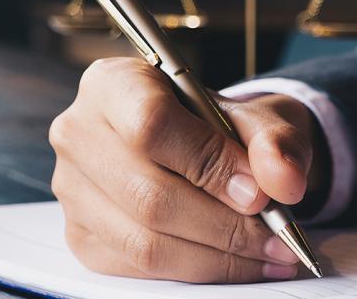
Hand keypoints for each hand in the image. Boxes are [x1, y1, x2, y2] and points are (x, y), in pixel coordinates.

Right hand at [49, 58, 321, 282]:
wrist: (200, 147)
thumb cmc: (219, 128)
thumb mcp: (255, 119)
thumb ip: (275, 142)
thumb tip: (284, 181)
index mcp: (113, 84)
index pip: (151, 125)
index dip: (209, 164)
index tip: (258, 193)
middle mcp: (79, 133)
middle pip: (149, 196)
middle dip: (225, 226)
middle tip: (275, 236)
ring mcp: (72, 189)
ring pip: (145, 241)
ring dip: (217, 258)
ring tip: (267, 253)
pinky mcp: (80, 235)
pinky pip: (139, 268)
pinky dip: (197, 271)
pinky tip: (237, 263)